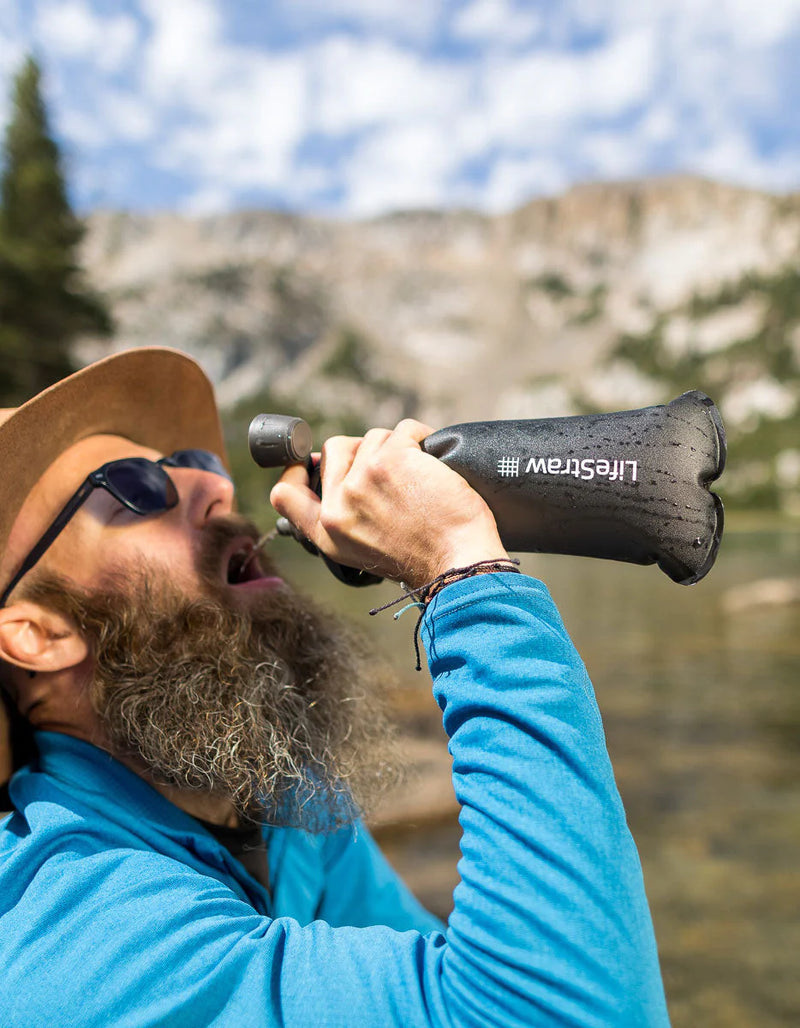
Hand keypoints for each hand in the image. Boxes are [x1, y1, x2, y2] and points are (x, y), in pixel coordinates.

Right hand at [270, 419, 507, 587]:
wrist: (458, 565)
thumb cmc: (425, 558)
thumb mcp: (364, 549)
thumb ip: (343, 515)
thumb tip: (337, 473)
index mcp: (326, 533)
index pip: (285, 493)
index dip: (296, 469)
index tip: (314, 462)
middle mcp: (337, 506)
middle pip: (336, 450)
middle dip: (365, 452)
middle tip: (393, 474)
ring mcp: (361, 479)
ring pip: (373, 437)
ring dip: (398, 448)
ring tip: (420, 479)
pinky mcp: (390, 458)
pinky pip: (405, 429)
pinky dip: (422, 438)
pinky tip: (434, 466)